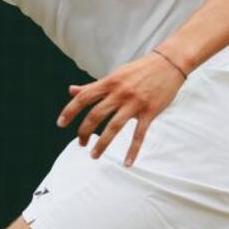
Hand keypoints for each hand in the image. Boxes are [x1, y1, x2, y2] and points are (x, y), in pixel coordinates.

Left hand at [56, 53, 185, 166]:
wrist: (168, 64)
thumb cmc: (137, 71)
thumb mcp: (114, 76)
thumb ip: (92, 86)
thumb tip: (71, 90)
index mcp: (108, 83)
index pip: (84, 97)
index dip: (70, 111)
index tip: (60, 124)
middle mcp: (119, 93)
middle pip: (96, 115)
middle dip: (85, 131)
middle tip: (80, 143)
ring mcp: (135, 103)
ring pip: (114, 127)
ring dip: (102, 144)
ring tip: (94, 155)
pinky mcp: (150, 112)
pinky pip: (139, 134)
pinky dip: (133, 150)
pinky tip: (127, 163)